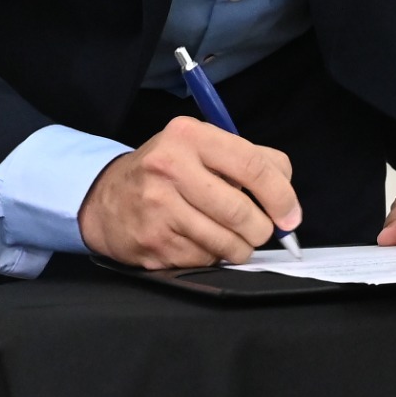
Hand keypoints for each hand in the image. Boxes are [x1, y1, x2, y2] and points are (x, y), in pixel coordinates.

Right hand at [78, 117, 301, 268]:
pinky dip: (212, 257)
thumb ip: (247, 160)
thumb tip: (287, 199)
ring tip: (233, 239)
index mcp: (190, 137)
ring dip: (240, 248)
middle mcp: (171, 168)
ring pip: (226, 242)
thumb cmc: (165, 172)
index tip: (290, 215)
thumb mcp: (200, 147)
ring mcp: (159, 208)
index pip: (253, 165)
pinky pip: (204, 259)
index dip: (281, 195)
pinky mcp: (153, 242)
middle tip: (261, 231)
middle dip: (262, 229)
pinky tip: (200, 242)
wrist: (105, 198)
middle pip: (242, 211)